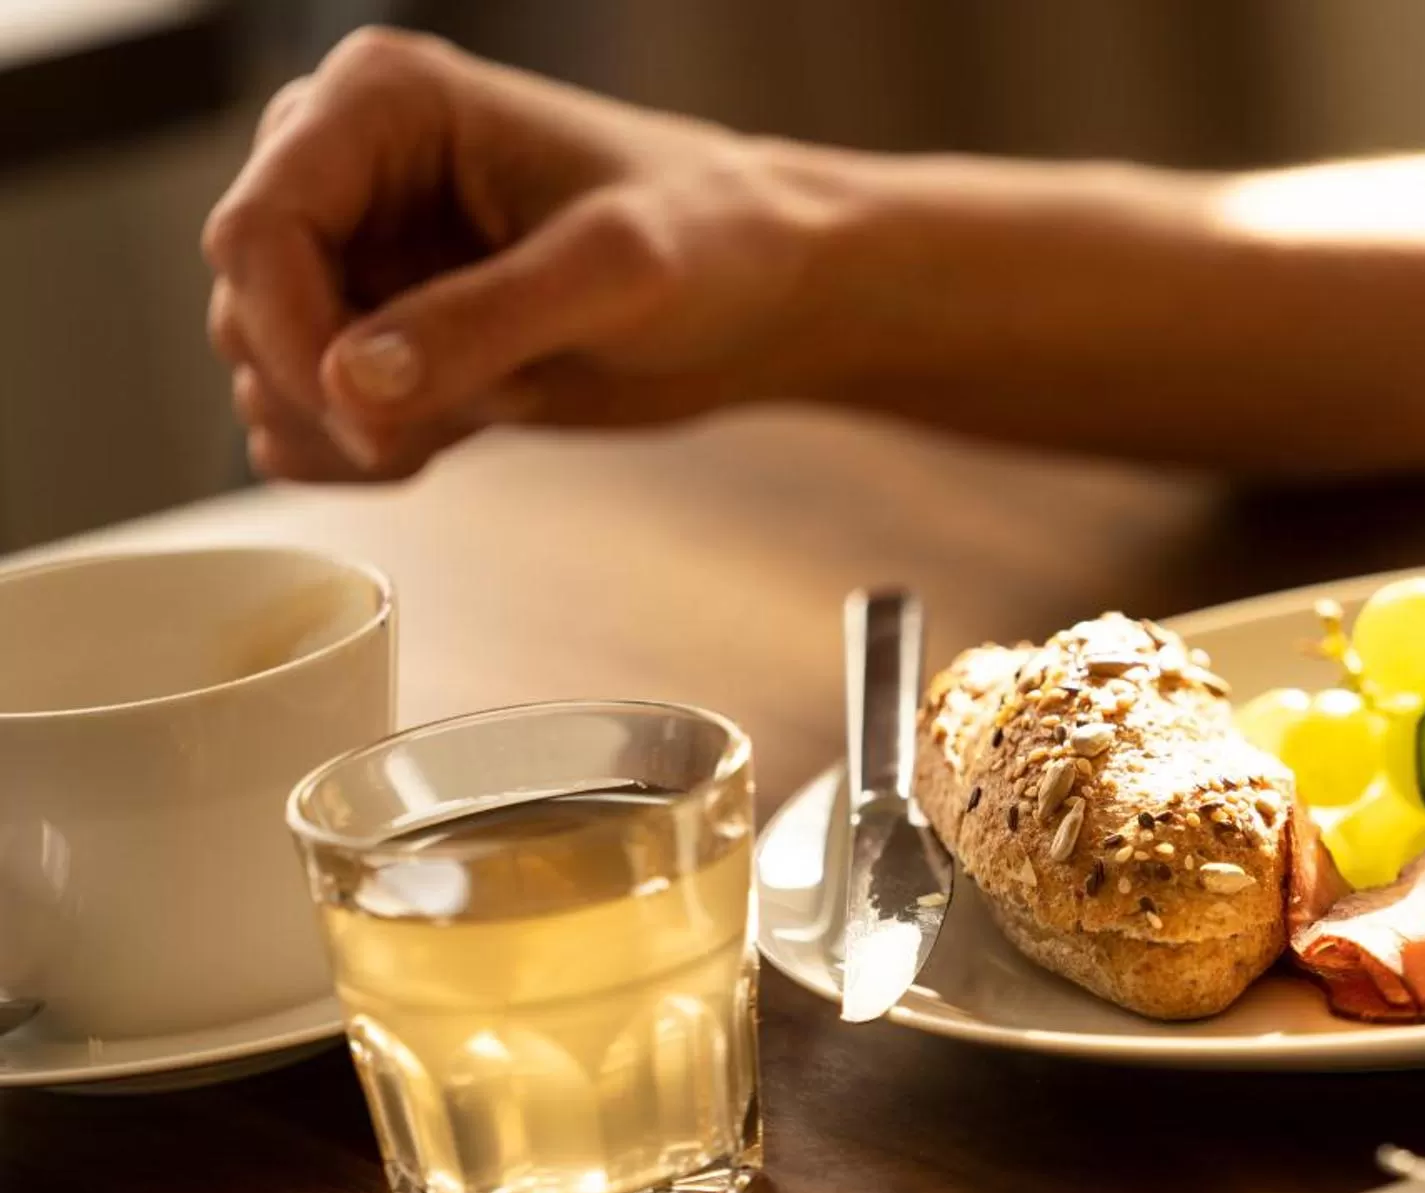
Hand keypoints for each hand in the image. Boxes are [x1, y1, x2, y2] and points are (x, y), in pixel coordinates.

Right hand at [203, 29, 857, 479]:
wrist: (774, 296)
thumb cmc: (719, 244)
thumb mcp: (613, 277)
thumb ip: (481, 324)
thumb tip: (351, 385)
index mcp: (379, 103)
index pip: (255, 228)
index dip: (291, 333)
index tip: (366, 414)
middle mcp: (351, 169)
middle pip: (247, 305)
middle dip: (329, 387)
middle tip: (450, 418)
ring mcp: (367, 257)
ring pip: (272, 367)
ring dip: (353, 427)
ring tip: (481, 411)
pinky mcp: (396, 336)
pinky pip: (317, 414)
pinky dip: (364, 452)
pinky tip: (450, 442)